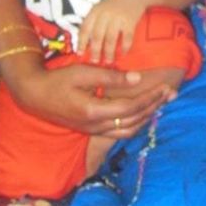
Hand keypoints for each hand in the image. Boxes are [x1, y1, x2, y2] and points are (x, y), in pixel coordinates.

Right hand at [10, 60, 172, 137]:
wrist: (34, 95)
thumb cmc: (58, 80)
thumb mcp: (83, 72)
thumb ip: (110, 76)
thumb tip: (138, 78)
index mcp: (94, 111)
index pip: (131, 108)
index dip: (150, 98)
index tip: (165, 86)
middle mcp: (95, 126)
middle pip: (133, 121)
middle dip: (154, 107)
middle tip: (171, 93)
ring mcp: (93, 131)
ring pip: (128, 130)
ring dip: (147, 117)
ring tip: (162, 103)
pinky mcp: (91, 130)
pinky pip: (119, 132)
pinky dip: (135, 123)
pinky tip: (143, 113)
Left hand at [78, 0, 145, 63]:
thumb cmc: (116, 3)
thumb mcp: (101, 7)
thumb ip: (94, 21)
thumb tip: (87, 43)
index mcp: (95, 11)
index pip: (85, 28)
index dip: (81, 42)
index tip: (80, 54)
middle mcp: (105, 14)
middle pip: (97, 36)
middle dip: (95, 51)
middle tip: (95, 61)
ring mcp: (118, 18)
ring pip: (110, 39)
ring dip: (109, 52)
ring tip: (109, 61)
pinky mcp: (130, 21)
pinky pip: (126, 38)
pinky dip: (124, 47)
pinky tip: (123, 53)